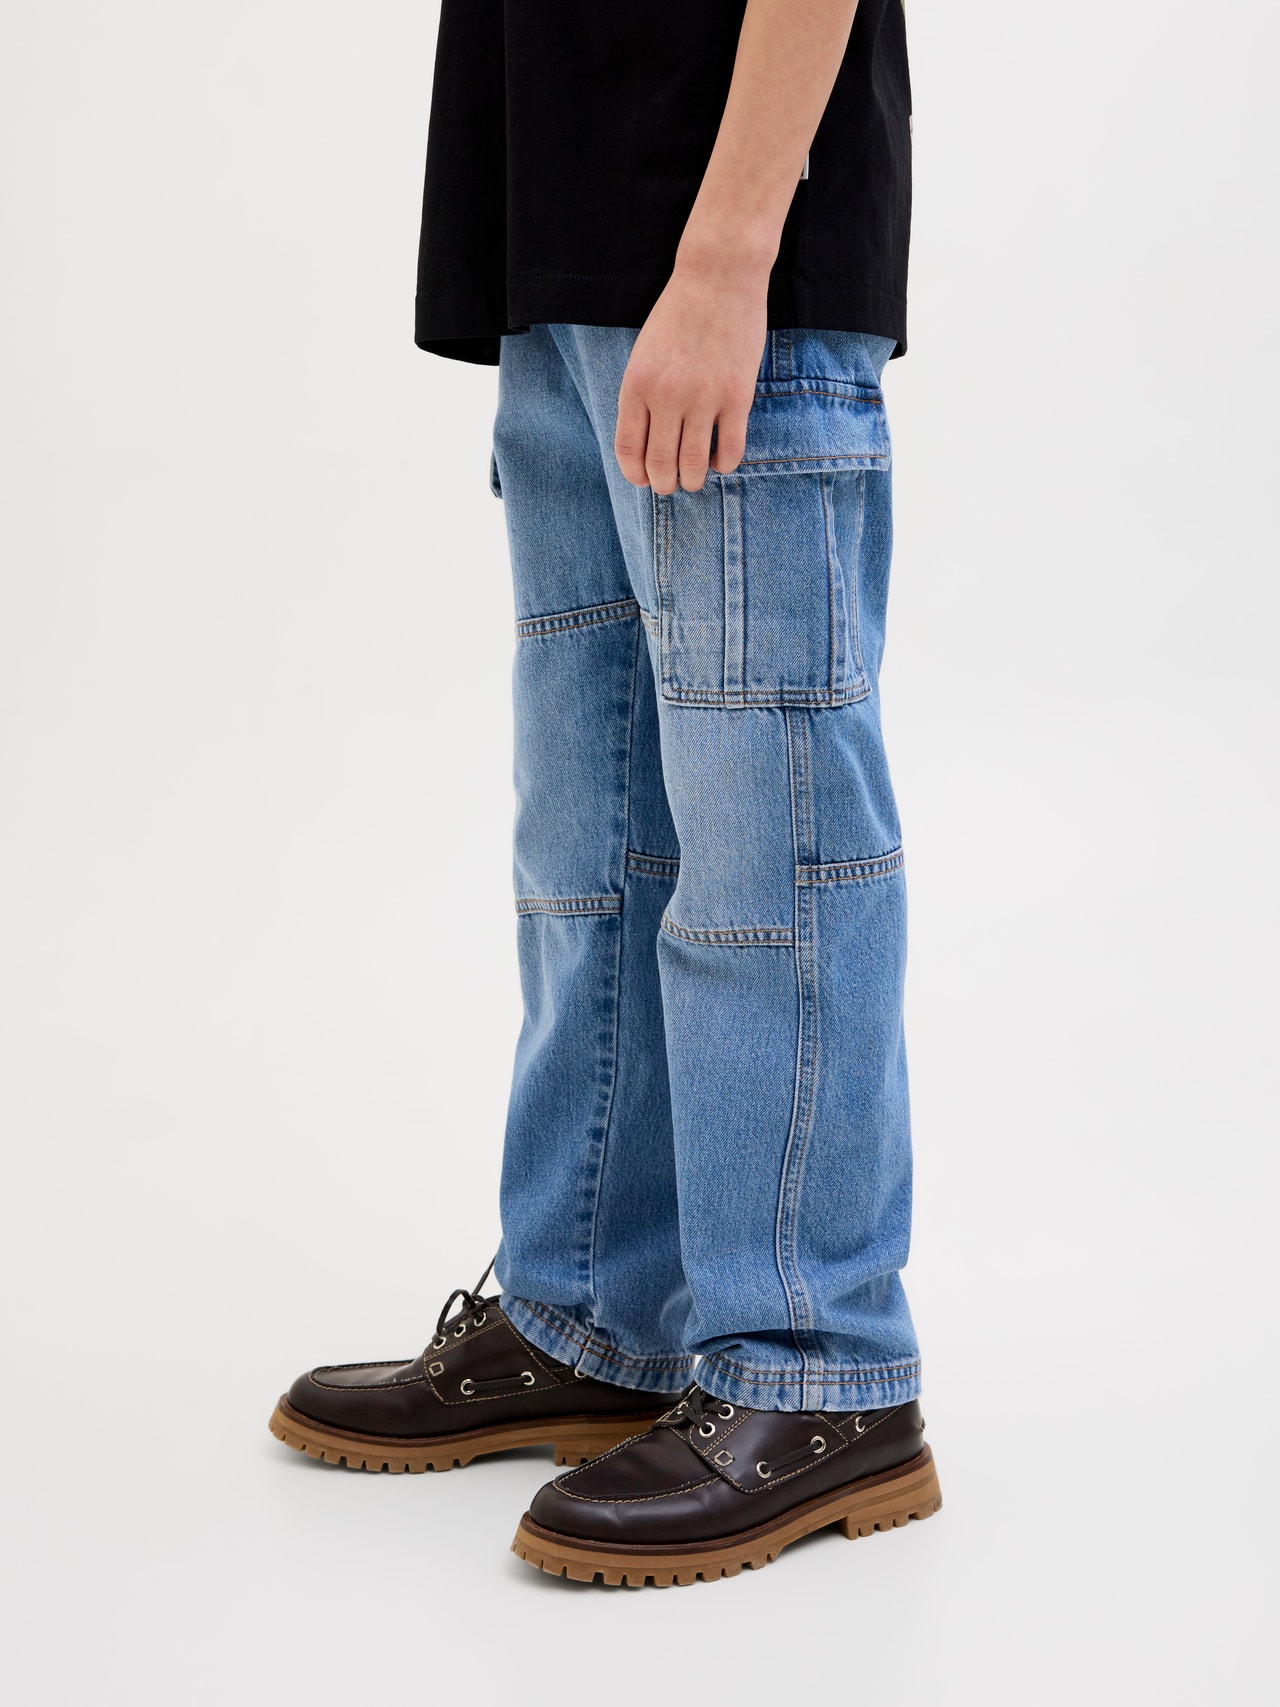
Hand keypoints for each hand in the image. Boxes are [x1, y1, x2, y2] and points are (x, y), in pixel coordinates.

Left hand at [614, 250, 769, 493]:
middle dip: (665, 484)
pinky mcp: (736, 397)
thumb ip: (641, 396)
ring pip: (693, 464)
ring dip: (693, 480)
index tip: (645, 480)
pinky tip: (720, 459)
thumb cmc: (678, 314)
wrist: (718, 277)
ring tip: (695, 477)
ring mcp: (703, 398)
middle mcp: (666, 396)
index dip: (636, 475)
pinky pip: (730, 450)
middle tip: (672, 483)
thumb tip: (647, 444)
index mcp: (636, 385)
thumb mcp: (644, 354)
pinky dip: (724, 465)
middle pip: (660, 465)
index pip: (629, 450)